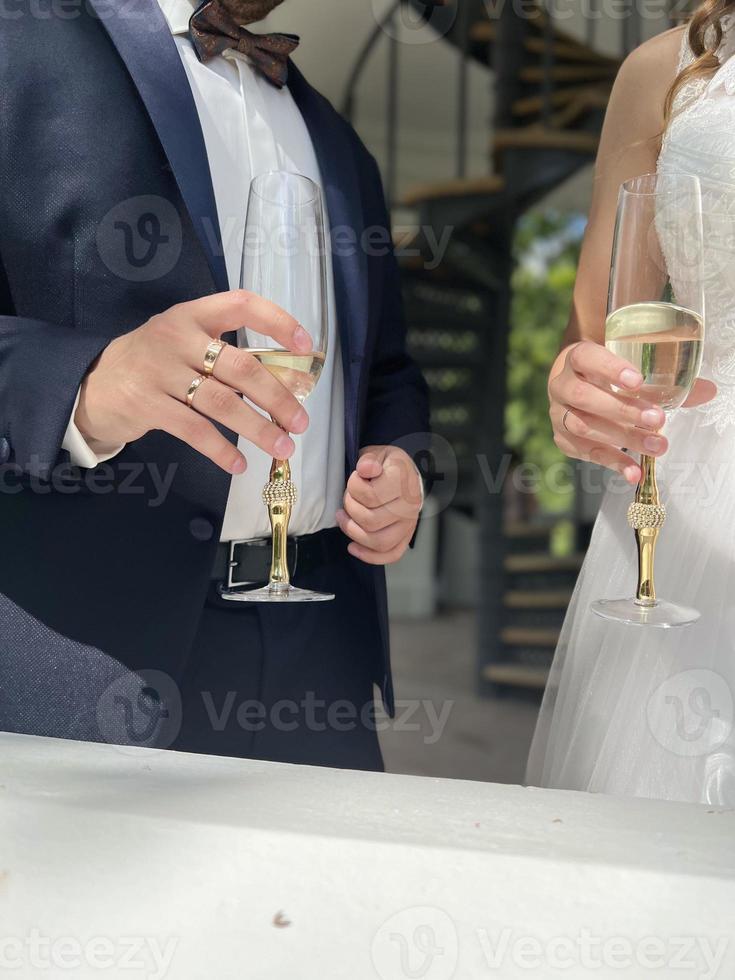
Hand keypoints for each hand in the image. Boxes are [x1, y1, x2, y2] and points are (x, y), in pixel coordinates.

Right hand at [75, 291, 311, 473]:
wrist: (91, 386)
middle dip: (278, 397)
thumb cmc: (152, 365)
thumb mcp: (182, 344)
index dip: (278, 322)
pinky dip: (221, 449)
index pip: (242, 304)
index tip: (306, 347)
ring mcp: (160, 371)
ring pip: (222, 403)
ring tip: (283, 447)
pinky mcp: (147, 404)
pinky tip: (238, 463)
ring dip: (258, 428)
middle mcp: (177, 337)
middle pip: (241, 367)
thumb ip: (224, 355)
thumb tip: (284, 384)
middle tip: (301, 422)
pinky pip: (194, 430)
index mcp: (192, 315)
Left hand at [337, 445, 422, 565]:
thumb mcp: (377, 453)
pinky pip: (391, 554)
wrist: (404, 474)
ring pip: (378, 541)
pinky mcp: (406, 537)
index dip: (353, 487)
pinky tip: (353, 547)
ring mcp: (409, 524)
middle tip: (347, 498)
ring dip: (353, 531)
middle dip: (350, 509)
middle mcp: (410, 506)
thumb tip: (365, 468)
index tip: (353, 479)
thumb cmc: (386, 465)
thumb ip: (369, 459)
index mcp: (403, 482)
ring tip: (344, 518)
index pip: (371, 496)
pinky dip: (369, 555)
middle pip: (371, 521)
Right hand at [549, 340, 716, 483]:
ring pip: (582, 426)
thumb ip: (664, 378)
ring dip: (622, 438)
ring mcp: (558, 414)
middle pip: (584, 397)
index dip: (610, 369)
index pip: (587, 358)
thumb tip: (708, 391)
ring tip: (657, 446)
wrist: (574, 383)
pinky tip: (634, 471)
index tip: (638, 381)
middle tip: (658, 420)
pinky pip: (585, 453)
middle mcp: (561, 385)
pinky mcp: (563, 439)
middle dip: (622, 410)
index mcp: (576, 358)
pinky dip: (612, 462)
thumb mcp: (628, 366)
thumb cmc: (607, 373)